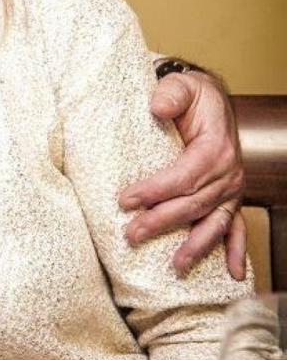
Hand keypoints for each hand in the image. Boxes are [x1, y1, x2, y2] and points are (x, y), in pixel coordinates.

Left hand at [117, 70, 246, 279]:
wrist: (208, 100)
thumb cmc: (191, 95)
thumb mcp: (181, 86)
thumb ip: (170, 94)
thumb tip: (158, 107)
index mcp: (215, 148)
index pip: (183, 176)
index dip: (155, 190)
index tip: (125, 200)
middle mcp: (229, 173)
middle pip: (193, 203)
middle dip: (162, 221)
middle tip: (132, 234)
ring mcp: (230, 189)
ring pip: (213, 222)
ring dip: (195, 246)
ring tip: (176, 266)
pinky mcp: (227, 198)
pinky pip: (235, 227)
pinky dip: (234, 250)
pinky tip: (233, 273)